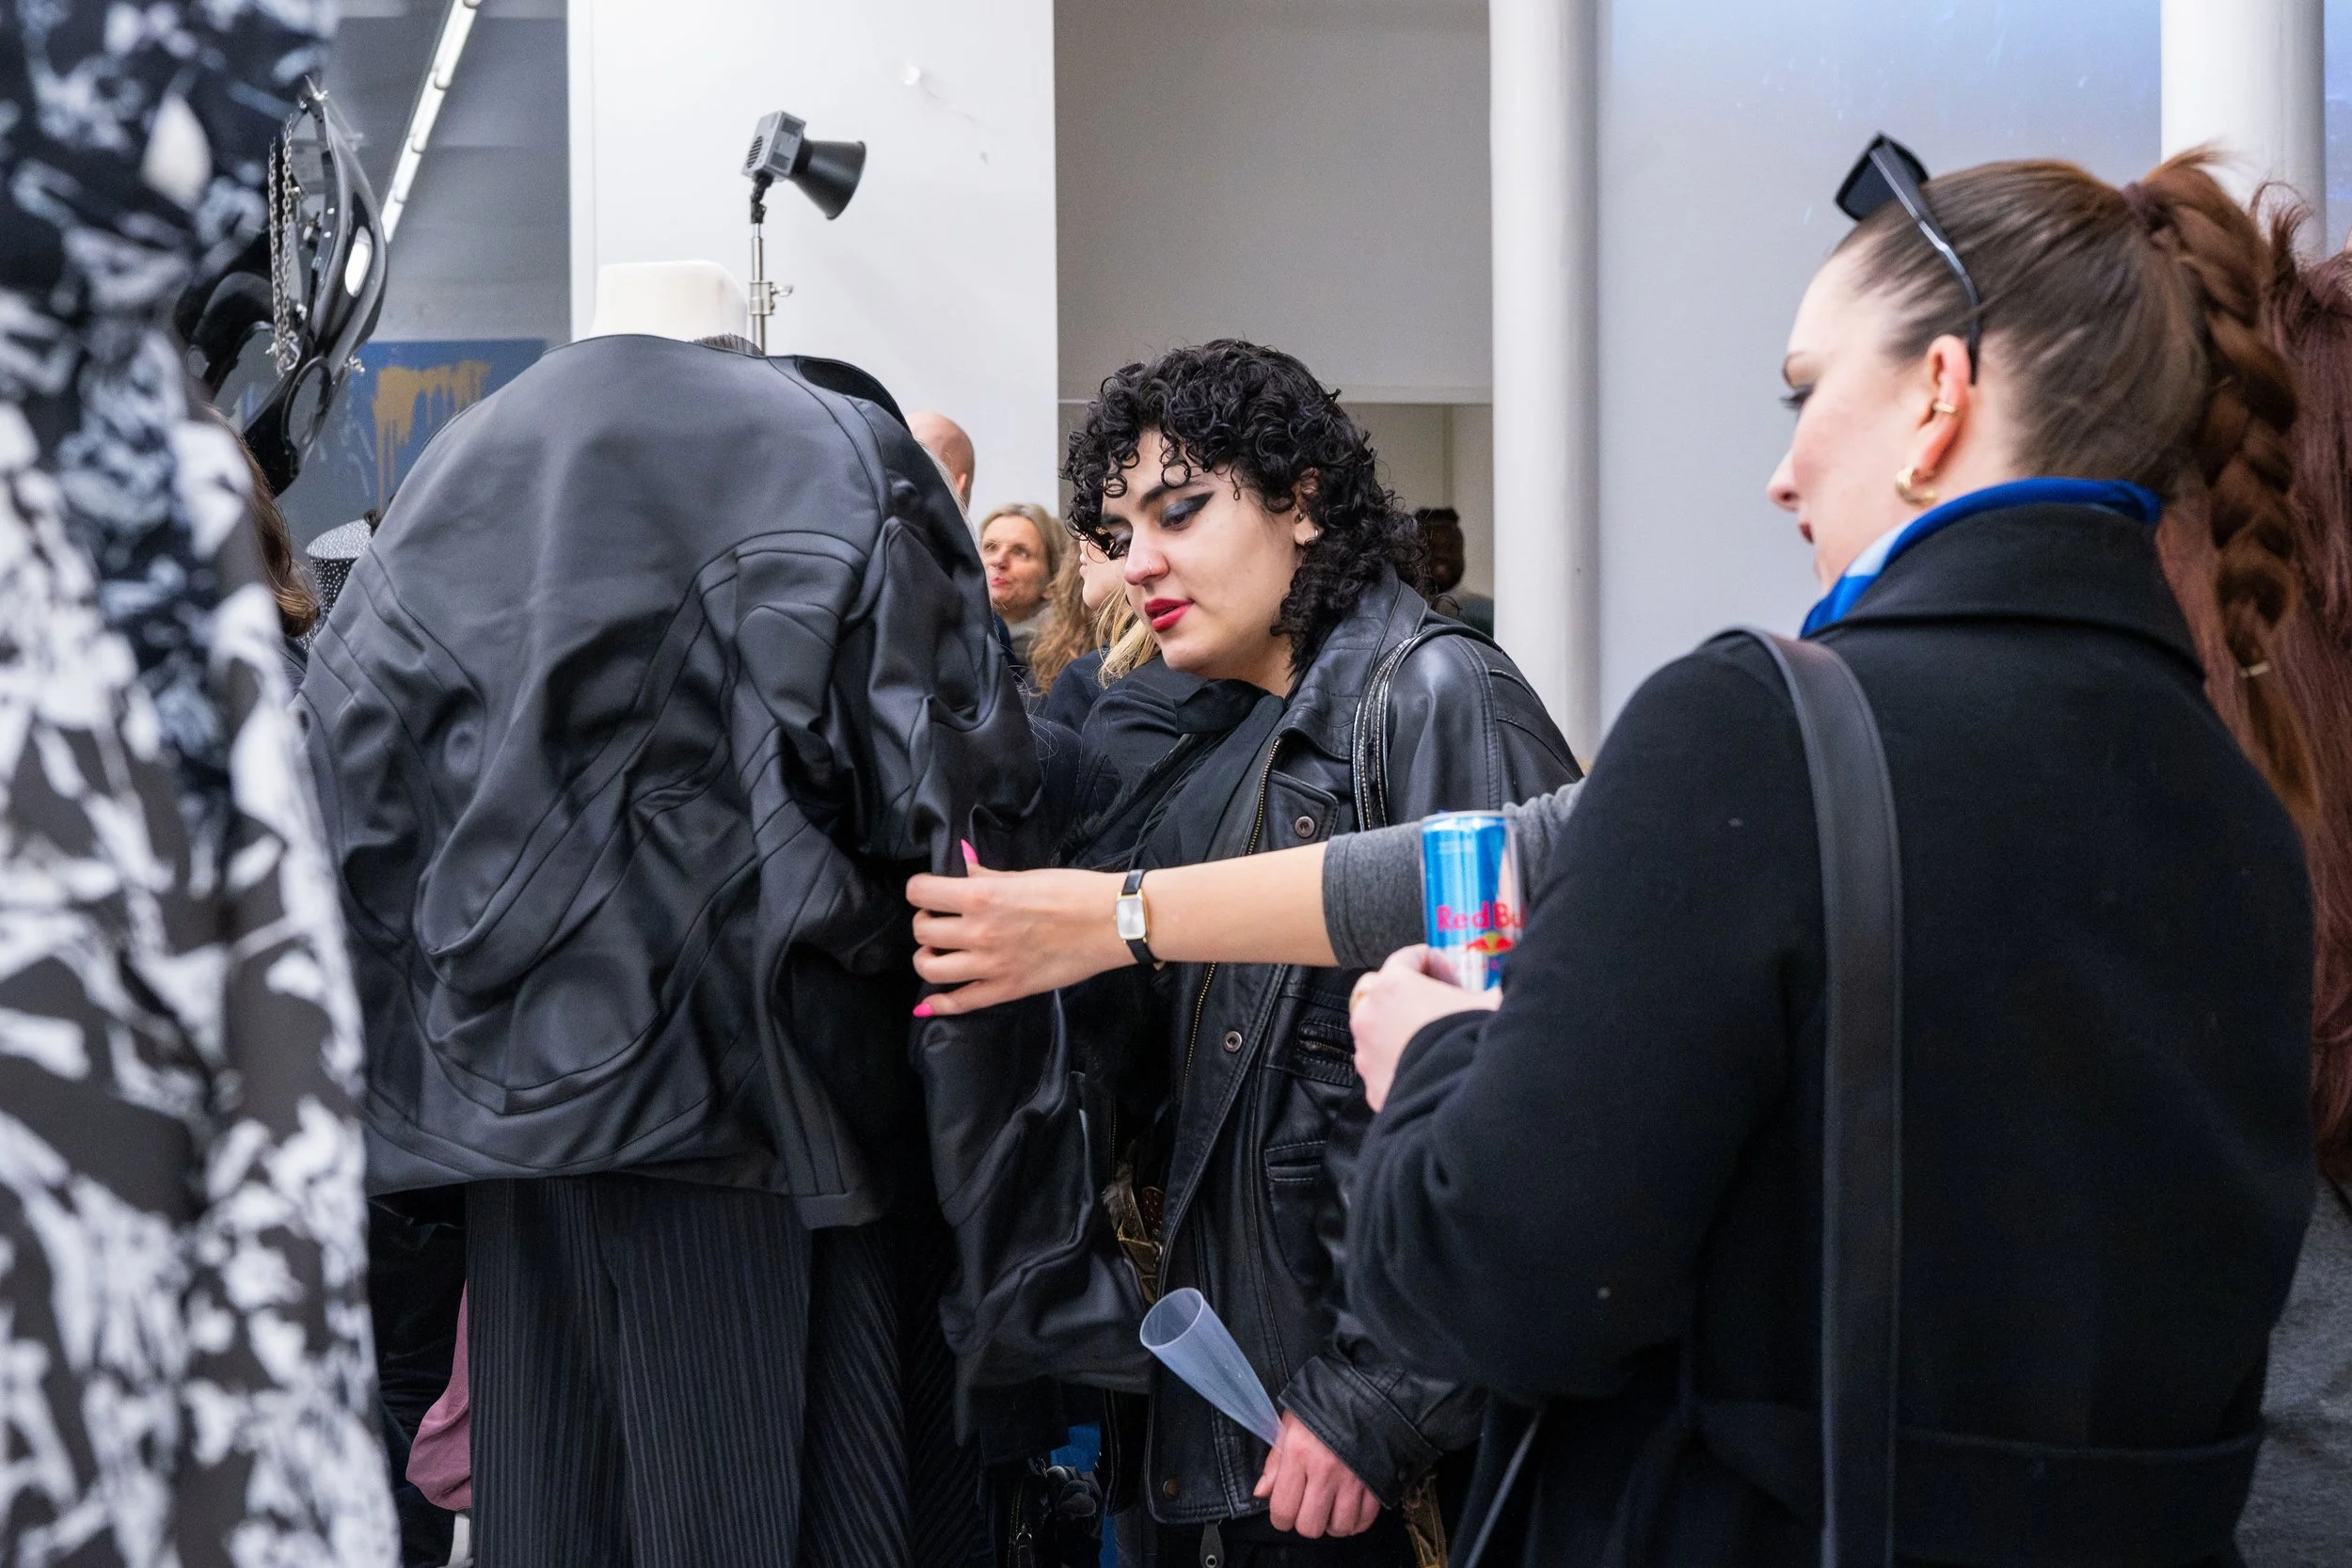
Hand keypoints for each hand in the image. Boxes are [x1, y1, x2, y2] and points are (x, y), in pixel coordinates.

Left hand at [907, 847, 1130, 1015]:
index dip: (920, 890)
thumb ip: (986, 875)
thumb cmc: (1073, 891)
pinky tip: (931, 1001)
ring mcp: (990, 965)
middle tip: (941, 919)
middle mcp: (978, 931)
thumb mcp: (1024, 875)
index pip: (920, 892)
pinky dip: (938, 1004)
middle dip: (926, 922)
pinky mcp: (1007, 989)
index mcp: (982, 895)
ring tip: (942, 950)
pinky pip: (960, 1002)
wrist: (1110, 922)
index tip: (930, 892)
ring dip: (928, 957)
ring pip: (930, 967)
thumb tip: (962, 865)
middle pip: (921, 930)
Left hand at [1253, 1412, 1380, 1537]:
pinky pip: (1364, 1521)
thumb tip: (1261, 1492)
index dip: (1279, 1519)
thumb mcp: (1290, 1424)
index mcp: (1299, 1454)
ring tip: (1329, 1508)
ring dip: (1332, 1524)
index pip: (1283, 1509)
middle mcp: (1325, 1471)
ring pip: (1339, 1528)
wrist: (1365, 1390)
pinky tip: (1349, 1509)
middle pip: (1310, 1527)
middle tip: (1307, 1509)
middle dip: (1305, 1522)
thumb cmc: (1322, 1405)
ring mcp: (1353, 1479)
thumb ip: (1274, 1462)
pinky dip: (1355, 1522)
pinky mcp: (1376, 1482)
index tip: (1283, 1513)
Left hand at [1349, 945, 1500, 1110]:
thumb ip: (1488, 988)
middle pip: (1378, 989)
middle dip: (1403, 991)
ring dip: (1396, 1028)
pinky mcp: (1371, 1085)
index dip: (1435, 962)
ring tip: (1431, 1039)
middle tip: (1433, 1004)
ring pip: (1374, 1029)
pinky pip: (1381, 1065)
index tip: (1455, 979)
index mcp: (1394, 985)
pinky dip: (1397, 1062)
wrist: (1463, 1103)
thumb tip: (1499, 986)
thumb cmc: (1473, 1041)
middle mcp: (1370, 1014)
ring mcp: (1366, 1052)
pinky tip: (1426, 1067)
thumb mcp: (1491, 1003)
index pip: (1407, 957)